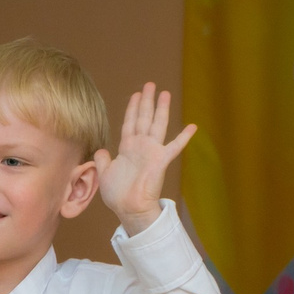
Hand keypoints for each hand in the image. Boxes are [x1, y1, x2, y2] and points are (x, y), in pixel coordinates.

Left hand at [94, 84, 195, 234]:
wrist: (129, 209)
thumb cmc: (118, 195)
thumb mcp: (105, 174)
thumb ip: (103, 160)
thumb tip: (101, 149)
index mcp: (127, 148)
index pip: (129, 123)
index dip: (132, 108)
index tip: (135, 94)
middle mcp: (140, 146)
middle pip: (144, 118)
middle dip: (146, 101)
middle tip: (149, 84)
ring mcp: (151, 152)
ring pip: (157, 124)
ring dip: (161, 109)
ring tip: (165, 93)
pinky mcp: (161, 160)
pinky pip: (175, 146)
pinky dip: (184, 137)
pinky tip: (192, 126)